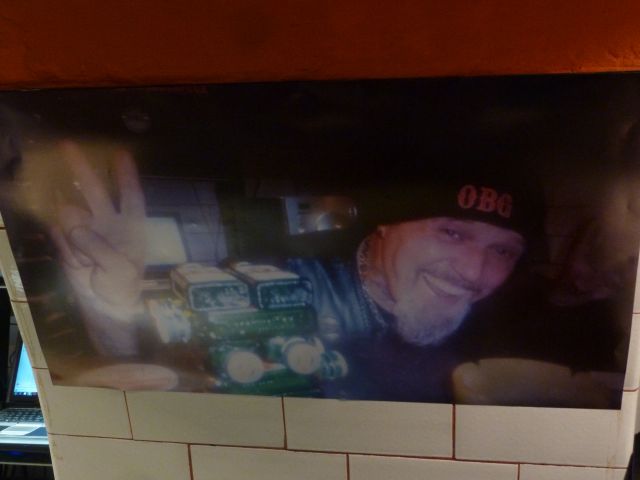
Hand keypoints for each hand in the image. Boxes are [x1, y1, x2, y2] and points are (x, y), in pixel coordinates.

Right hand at [50, 141, 145, 322]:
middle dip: (82, 170)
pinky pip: (59, 235)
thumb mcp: (119, 269)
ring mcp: (86, 231)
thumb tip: (73, 225)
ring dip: (69, 222)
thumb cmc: (122, 286)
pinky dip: (64, 245)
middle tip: (67, 145)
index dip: (126, 176)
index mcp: (130, 226)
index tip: (121, 153)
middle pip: (95, 191)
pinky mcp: (67, 242)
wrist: (104, 307)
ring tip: (82, 249)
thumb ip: (99, 247)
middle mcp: (108, 223)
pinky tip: (79, 261)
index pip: (130, 196)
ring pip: (71, 212)